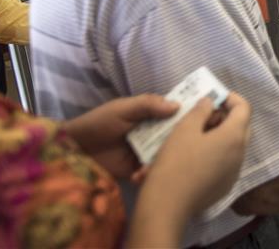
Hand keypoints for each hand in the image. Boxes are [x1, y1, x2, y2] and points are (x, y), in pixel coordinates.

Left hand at [63, 94, 178, 178]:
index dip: (189, 115)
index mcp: (151, 115)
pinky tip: (139, 174)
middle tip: (181, 147)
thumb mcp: (123, 108)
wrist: (74, 150)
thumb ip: (148, 105)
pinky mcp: (138, 170)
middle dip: (180, 141)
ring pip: (167, 155)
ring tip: (153, 163)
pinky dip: (149, 174)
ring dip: (165, 160)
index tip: (203, 118)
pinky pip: (152, 172)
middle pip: (176, 135)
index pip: (176, 113)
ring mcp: (147, 152)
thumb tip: (178, 106)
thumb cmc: (99, 123)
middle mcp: (154, 133)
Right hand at [138, 93, 251, 222]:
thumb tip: (210, 102)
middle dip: (225, 116)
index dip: (231, 98)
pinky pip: (227, 162)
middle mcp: (241, 154)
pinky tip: (196, 156)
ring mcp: (234, 172)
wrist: (167, 206)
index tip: (213, 97)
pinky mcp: (225, 186)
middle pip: (242, 126)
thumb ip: (201, 110)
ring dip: (221, 135)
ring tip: (196, 135)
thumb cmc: (175, 162)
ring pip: (234, 145)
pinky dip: (217, 152)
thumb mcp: (185, 129)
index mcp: (234, 136)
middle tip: (203, 116)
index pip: (244, 108)